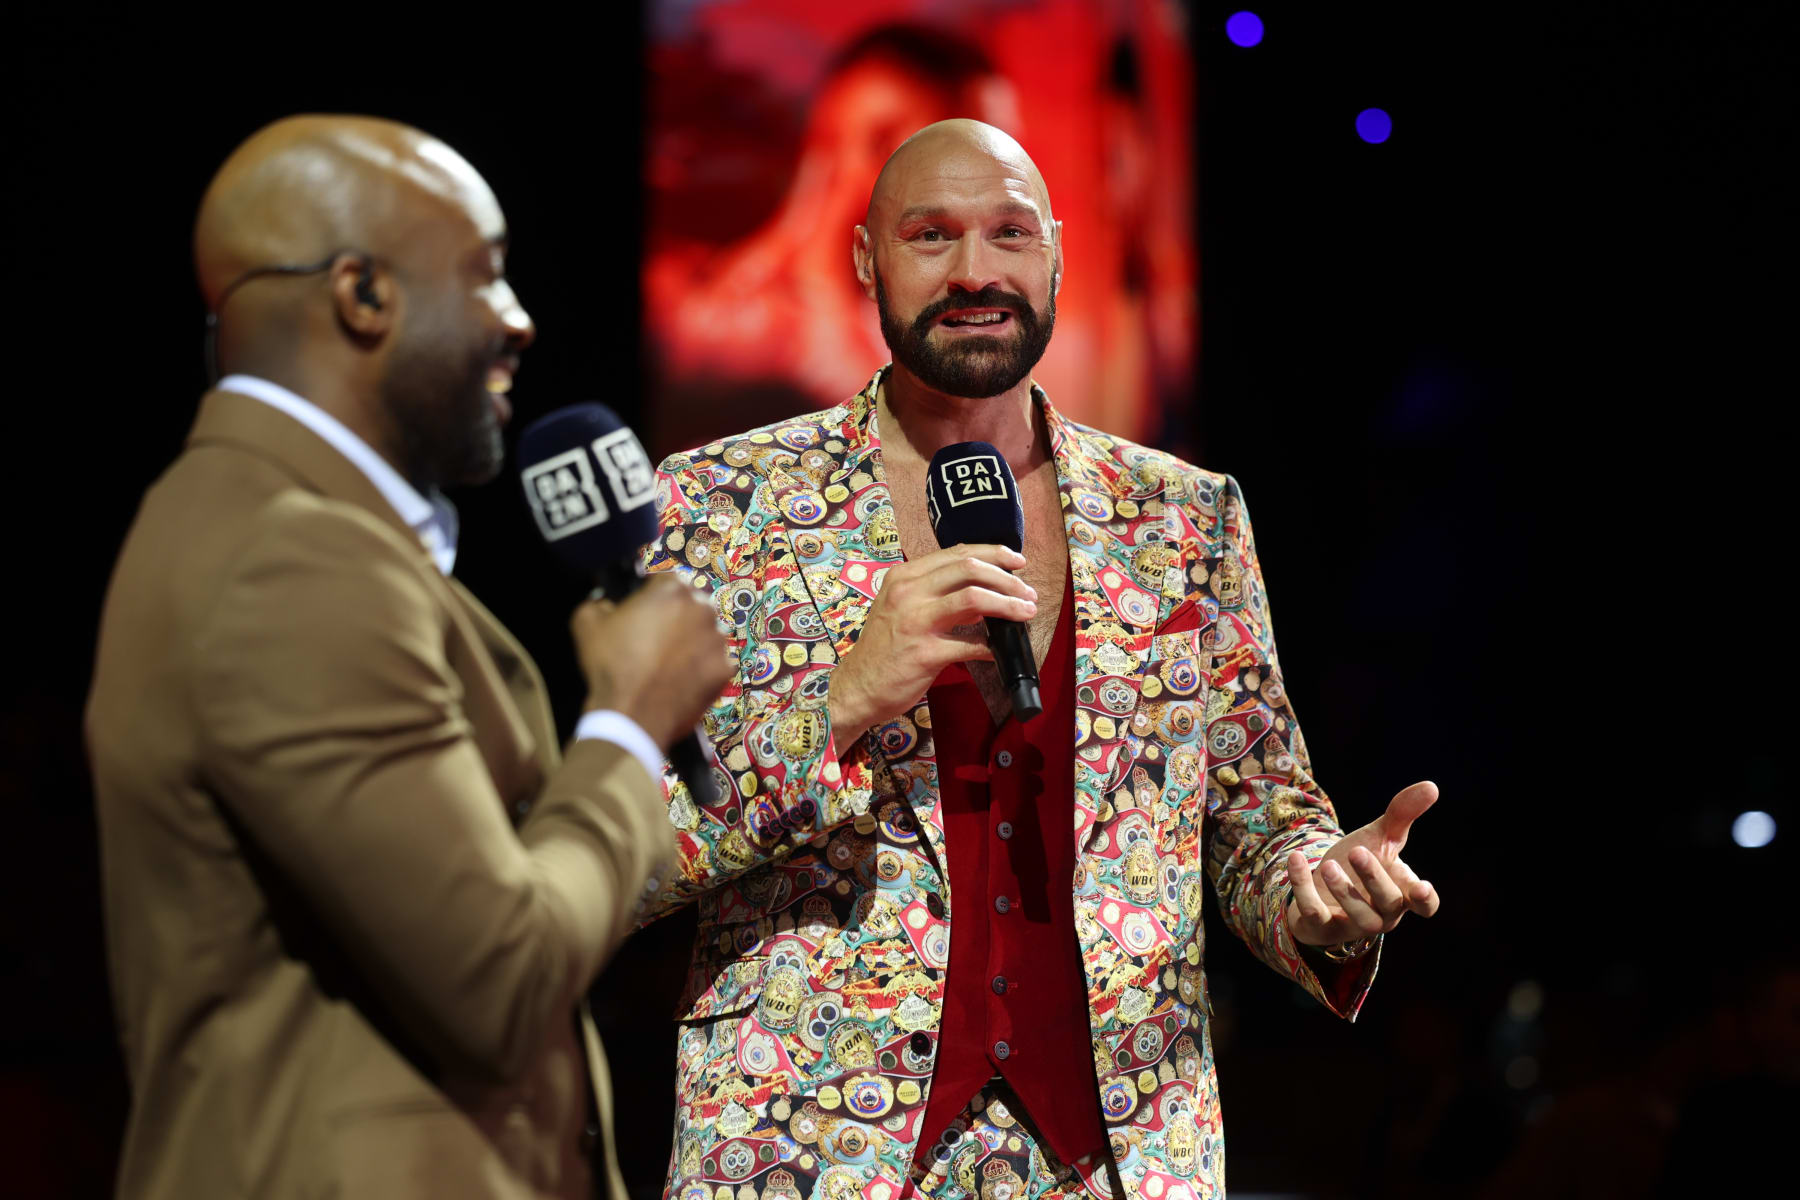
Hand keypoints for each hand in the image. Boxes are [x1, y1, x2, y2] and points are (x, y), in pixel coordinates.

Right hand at [571, 575, 732, 751]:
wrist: (633, 716)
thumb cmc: (611, 666)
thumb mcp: (586, 623)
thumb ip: (598, 602)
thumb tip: (606, 605)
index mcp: (672, 589)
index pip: (664, 582)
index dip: (650, 597)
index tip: (642, 615)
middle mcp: (703, 609)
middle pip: (690, 606)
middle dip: (676, 618)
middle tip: (654, 641)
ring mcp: (718, 640)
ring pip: (706, 634)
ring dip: (691, 642)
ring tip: (668, 664)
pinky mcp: (726, 669)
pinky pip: (714, 663)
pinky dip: (702, 669)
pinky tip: (681, 680)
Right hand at [828, 544, 1036, 738]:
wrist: (857, 687)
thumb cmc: (883, 649)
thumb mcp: (901, 608)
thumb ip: (937, 595)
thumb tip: (983, 592)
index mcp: (904, 577)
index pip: (957, 553)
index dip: (994, 554)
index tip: (1017, 562)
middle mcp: (907, 592)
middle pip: (970, 568)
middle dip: (1007, 578)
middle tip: (1027, 592)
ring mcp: (915, 621)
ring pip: (974, 597)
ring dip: (1008, 604)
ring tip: (1026, 612)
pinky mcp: (924, 653)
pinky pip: (971, 644)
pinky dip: (991, 648)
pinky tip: (998, 652)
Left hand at [1285, 780, 1441, 946]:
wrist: (1321, 883)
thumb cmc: (1359, 862)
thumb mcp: (1380, 837)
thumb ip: (1402, 814)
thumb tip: (1431, 786)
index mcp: (1402, 892)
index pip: (1425, 905)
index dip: (1425, 900)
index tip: (1421, 887)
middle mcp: (1383, 914)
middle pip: (1388, 904)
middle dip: (1373, 879)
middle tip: (1356, 851)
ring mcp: (1353, 924)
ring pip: (1357, 918)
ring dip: (1343, 891)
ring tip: (1328, 865)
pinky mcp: (1322, 925)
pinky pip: (1314, 912)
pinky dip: (1303, 885)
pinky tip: (1296, 858)